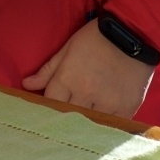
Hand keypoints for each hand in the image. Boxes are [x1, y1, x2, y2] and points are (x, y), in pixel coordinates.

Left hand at [21, 19, 153, 118]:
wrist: (132, 34)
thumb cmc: (96, 38)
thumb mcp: (68, 48)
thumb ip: (48, 70)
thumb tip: (26, 84)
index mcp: (68, 78)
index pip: (50, 103)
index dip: (47, 105)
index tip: (49, 106)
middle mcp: (86, 94)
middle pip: (68, 117)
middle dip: (65, 116)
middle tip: (66, 115)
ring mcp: (107, 104)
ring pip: (89, 124)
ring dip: (85, 122)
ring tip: (84, 118)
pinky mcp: (126, 109)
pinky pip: (112, 125)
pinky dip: (106, 123)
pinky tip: (103, 117)